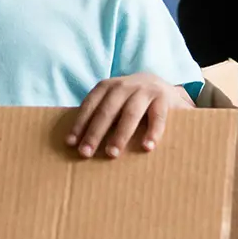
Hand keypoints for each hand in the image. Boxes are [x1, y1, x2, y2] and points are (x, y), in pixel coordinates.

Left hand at [68, 73, 193, 158]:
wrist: (166, 88)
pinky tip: (147, 147)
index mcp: (109, 86)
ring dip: (120, 135)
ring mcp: (146, 89)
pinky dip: (153, 132)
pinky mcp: (164, 97)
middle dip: (95, 132)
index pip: (91, 104)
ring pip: (130, 113)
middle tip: (85, 153)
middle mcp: (126, 85)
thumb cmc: (134, 101)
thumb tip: (79, 143)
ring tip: (112, 153)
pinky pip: (158, 117)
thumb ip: (103, 115)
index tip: (71, 143)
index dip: (80, 123)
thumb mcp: (116, 102)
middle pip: (107, 110)